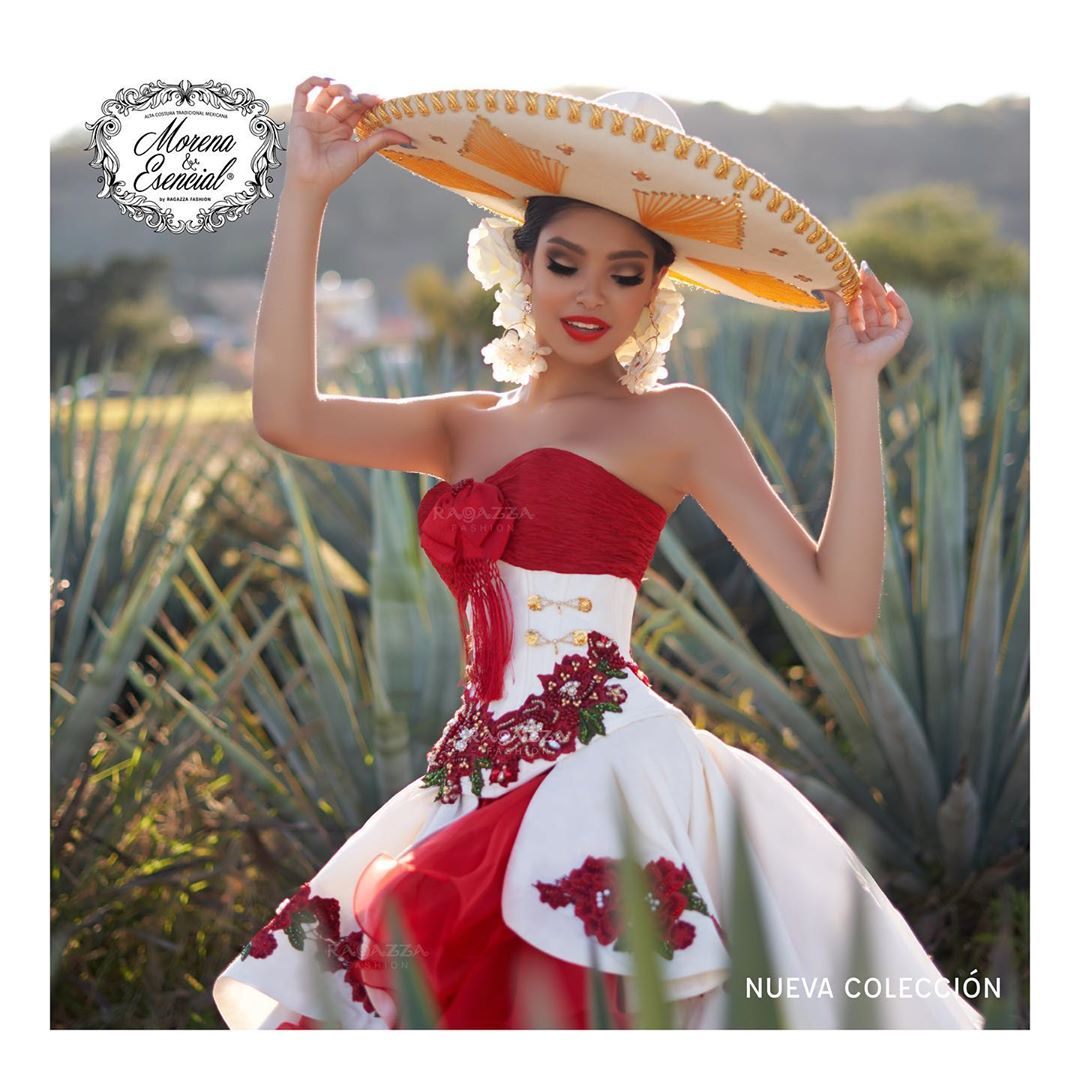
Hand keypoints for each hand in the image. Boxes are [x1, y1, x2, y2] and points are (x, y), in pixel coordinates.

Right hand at [283, 76, 412, 198]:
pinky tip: (326, 81)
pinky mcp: (299, 116)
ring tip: (351, 96)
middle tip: (368, 100)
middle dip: (357, 96)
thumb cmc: (335, 171)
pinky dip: (312, 81)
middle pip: (345, 99)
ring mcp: (315, 117)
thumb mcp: (362, 152)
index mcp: (344, 129)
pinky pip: (302, 92)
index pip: (358, 109)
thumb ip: (381, 140)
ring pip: (327, 92)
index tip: (381, 100)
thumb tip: (408, 137)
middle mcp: (330, 121)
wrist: (312, 182)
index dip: (369, 102)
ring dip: (340, 88)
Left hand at [817, 263, 912, 379]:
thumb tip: (827, 290)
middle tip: (865, 270)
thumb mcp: (837, 326)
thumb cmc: (841, 353)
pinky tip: (889, 292)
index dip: (857, 292)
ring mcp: (885, 335)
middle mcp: (871, 334)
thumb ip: (837, 307)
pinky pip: (903, 317)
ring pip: (886, 308)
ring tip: (871, 277)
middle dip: (869, 288)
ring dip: (880, 291)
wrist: (853, 370)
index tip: (854, 276)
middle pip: (873, 305)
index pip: (859, 308)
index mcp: (856, 333)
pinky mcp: (898, 337)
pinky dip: (899, 304)